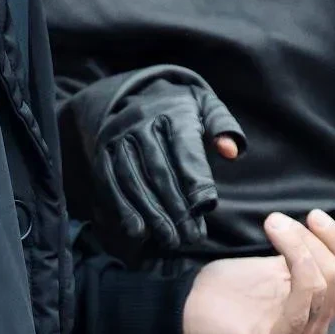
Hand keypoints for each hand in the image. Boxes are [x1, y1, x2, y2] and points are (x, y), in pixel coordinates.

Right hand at [65, 65, 245, 257]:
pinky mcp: (103, 153)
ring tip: (169, 239)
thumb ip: (223, 126)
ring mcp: (118, 139)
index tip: (207, 208)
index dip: (196, 180)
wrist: (134, 94)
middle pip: (159, 171)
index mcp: (172, 112)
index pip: (185, 150)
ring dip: (151, 214)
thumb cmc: (181, 109)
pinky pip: (111, 184)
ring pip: (134, 181)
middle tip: (191, 236)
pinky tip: (137, 231)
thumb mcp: (206, 106)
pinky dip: (123, 209)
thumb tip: (231, 152)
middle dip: (176, 207)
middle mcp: (141, 124)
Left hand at [181, 210, 334, 333]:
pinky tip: (277, 244)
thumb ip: (302, 259)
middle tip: (279, 221)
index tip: (314, 215)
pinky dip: (297, 264)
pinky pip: (302, 305)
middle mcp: (313, 330)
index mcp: (317, 309)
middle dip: (314, 239)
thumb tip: (320, 232)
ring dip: (300, 245)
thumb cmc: (226, 289)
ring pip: (323, 286)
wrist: (184, 310)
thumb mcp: (273, 268)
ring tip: (273, 225)